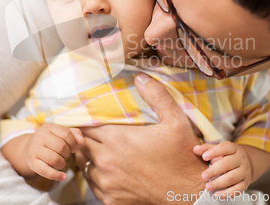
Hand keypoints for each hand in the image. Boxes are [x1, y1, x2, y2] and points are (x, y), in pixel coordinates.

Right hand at [24, 123, 84, 180]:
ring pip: (55, 159)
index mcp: (48, 127)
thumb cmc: (50, 141)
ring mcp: (34, 149)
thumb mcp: (60, 134)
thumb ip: (75, 134)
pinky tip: (64, 177)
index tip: (73, 148)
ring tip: (61, 163)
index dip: (73, 143)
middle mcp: (40, 136)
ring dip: (62, 164)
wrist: (29, 149)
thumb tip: (83, 142)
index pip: (66, 134)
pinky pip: (46, 171)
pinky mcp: (32, 162)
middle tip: (65, 155)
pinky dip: (57, 176)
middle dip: (67, 154)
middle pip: (61, 147)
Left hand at [75, 73, 207, 204]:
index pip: (86, 126)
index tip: (93, 120)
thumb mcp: (175, 120)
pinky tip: (111, 171)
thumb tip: (140, 77)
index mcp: (116, 139)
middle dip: (87, 138)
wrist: (188, 193)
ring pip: (85, 165)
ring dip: (91, 158)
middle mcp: (106, 161)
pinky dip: (98, 177)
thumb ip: (156, 95)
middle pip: (81, 145)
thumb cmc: (182, 156)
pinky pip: (93, 184)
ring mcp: (106, 182)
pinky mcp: (110, 199)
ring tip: (104, 152)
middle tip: (98, 135)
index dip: (87, 122)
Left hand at [193, 141, 252, 196]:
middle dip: (214, 171)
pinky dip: (226, 193)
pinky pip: (237, 190)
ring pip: (232, 178)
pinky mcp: (245, 183)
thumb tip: (195, 149)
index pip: (225, 148)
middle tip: (203, 176)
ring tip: (207, 186)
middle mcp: (240, 159)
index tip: (204, 157)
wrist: (246, 164)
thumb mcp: (219, 150)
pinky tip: (217, 195)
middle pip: (227, 164)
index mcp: (233, 148)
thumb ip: (206, 149)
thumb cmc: (227, 156)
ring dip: (218, 183)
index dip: (214, 152)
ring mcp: (244, 171)